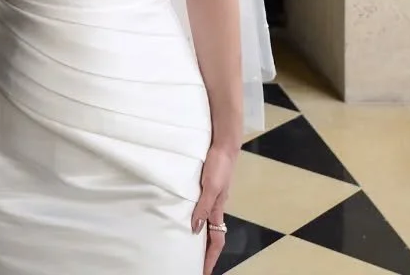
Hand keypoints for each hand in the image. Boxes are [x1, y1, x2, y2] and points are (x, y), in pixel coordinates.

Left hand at [192, 143, 236, 274]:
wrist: (223, 146)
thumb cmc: (219, 166)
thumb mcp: (210, 188)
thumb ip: (203, 207)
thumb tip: (195, 229)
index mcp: (218, 210)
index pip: (216, 241)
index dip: (211, 257)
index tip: (204, 271)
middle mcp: (216, 207)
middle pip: (212, 235)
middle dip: (205, 252)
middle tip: (194, 263)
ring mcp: (212, 197)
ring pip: (206, 222)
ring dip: (200, 236)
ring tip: (188, 245)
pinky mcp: (206, 188)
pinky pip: (201, 208)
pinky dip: (196, 217)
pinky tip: (186, 216)